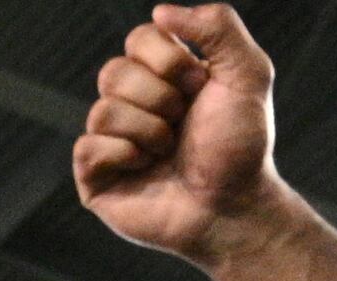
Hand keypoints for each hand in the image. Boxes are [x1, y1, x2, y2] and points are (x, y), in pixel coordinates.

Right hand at [74, 6, 297, 263]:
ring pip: (102, 110)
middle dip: (159, 98)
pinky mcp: (94, 176)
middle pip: (114, 71)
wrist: (232, 205)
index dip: (168, 59)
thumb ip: (218, 27)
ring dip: (149, 131)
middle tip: (183, 122)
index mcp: (163, 76)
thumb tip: (161, 10)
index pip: (139, 38)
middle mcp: (132, 104)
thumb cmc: (240, 146)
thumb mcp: (248, 73)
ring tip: (169, 151)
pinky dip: (126, 154)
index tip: (198, 85)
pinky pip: (89, 145)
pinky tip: (146, 169)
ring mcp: (110, 140)